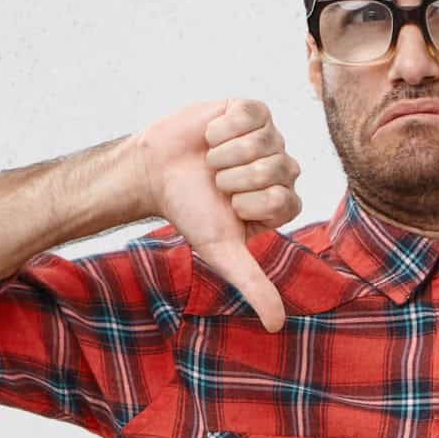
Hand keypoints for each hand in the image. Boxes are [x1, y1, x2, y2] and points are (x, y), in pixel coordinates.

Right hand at [135, 98, 302, 330]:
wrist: (155, 174)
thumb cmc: (190, 212)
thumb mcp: (222, 251)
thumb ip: (254, 286)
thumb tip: (277, 327)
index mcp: (284, 202)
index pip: (284, 199)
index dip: (248, 202)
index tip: (227, 205)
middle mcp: (283, 169)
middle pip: (277, 168)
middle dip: (234, 178)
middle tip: (216, 182)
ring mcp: (271, 138)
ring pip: (265, 140)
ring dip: (226, 154)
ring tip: (212, 161)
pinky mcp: (252, 110)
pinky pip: (252, 113)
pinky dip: (223, 127)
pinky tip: (211, 137)